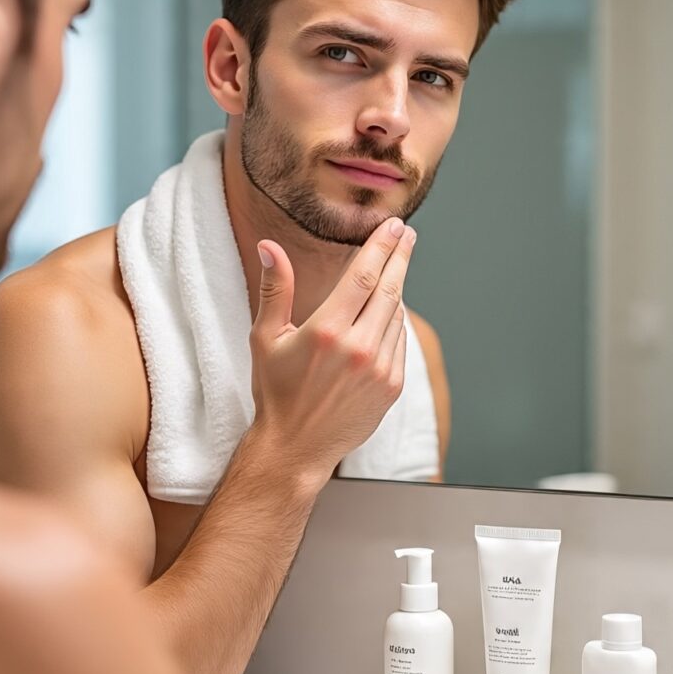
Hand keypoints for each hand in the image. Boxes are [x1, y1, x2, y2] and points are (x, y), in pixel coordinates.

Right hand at [247, 217, 416, 481]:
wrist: (296, 447)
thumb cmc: (276, 392)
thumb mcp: (265, 338)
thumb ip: (275, 289)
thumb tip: (270, 247)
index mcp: (327, 331)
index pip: (364, 275)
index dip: (382, 246)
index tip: (393, 226)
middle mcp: (358, 348)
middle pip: (389, 289)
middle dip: (400, 257)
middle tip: (406, 234)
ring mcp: (380, 369)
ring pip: (396, 315)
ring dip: (396, 289)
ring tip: (393, 270)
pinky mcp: (392, 386)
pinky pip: (399, 342)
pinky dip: (395, 322)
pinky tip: (387, 311)